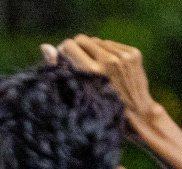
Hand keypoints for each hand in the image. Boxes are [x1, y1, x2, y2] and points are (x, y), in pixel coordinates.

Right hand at [45, 36, 164, 132]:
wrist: (136, 115)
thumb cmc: (99, 108)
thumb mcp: (78, 92)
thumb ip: (59, 68)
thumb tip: (44, 46)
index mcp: (92, 72)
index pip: (69, 45)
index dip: (63, 51)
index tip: (63, 60)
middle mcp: (109, 61)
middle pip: (82, 39)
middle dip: (76, 48)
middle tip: (77, 63)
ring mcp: (123, 56)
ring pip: (97, 41)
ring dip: (92, 51)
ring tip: (94, 69)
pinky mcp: (133, 53)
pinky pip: (112, 44)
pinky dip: (107, 52)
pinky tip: (108, 68)